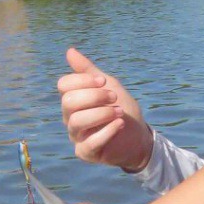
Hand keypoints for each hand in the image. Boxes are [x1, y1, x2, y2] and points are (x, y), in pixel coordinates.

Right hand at [58, 47, 153, 170]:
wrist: (139, 135)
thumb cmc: (121, 108)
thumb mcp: (108, 85)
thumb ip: (89, 71)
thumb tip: (70, 51)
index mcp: (73, 99)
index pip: (64, 85)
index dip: (82, 80)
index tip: (103, 81)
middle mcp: (70, 117)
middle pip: (68, 102)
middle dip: (94, 96)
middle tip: (114, 97)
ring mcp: (76, 136)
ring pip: (76, 121)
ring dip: (101, 113)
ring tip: (119, 112)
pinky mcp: (86, 153)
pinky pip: (89, 142)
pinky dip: (106, 131)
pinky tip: (120, 125)